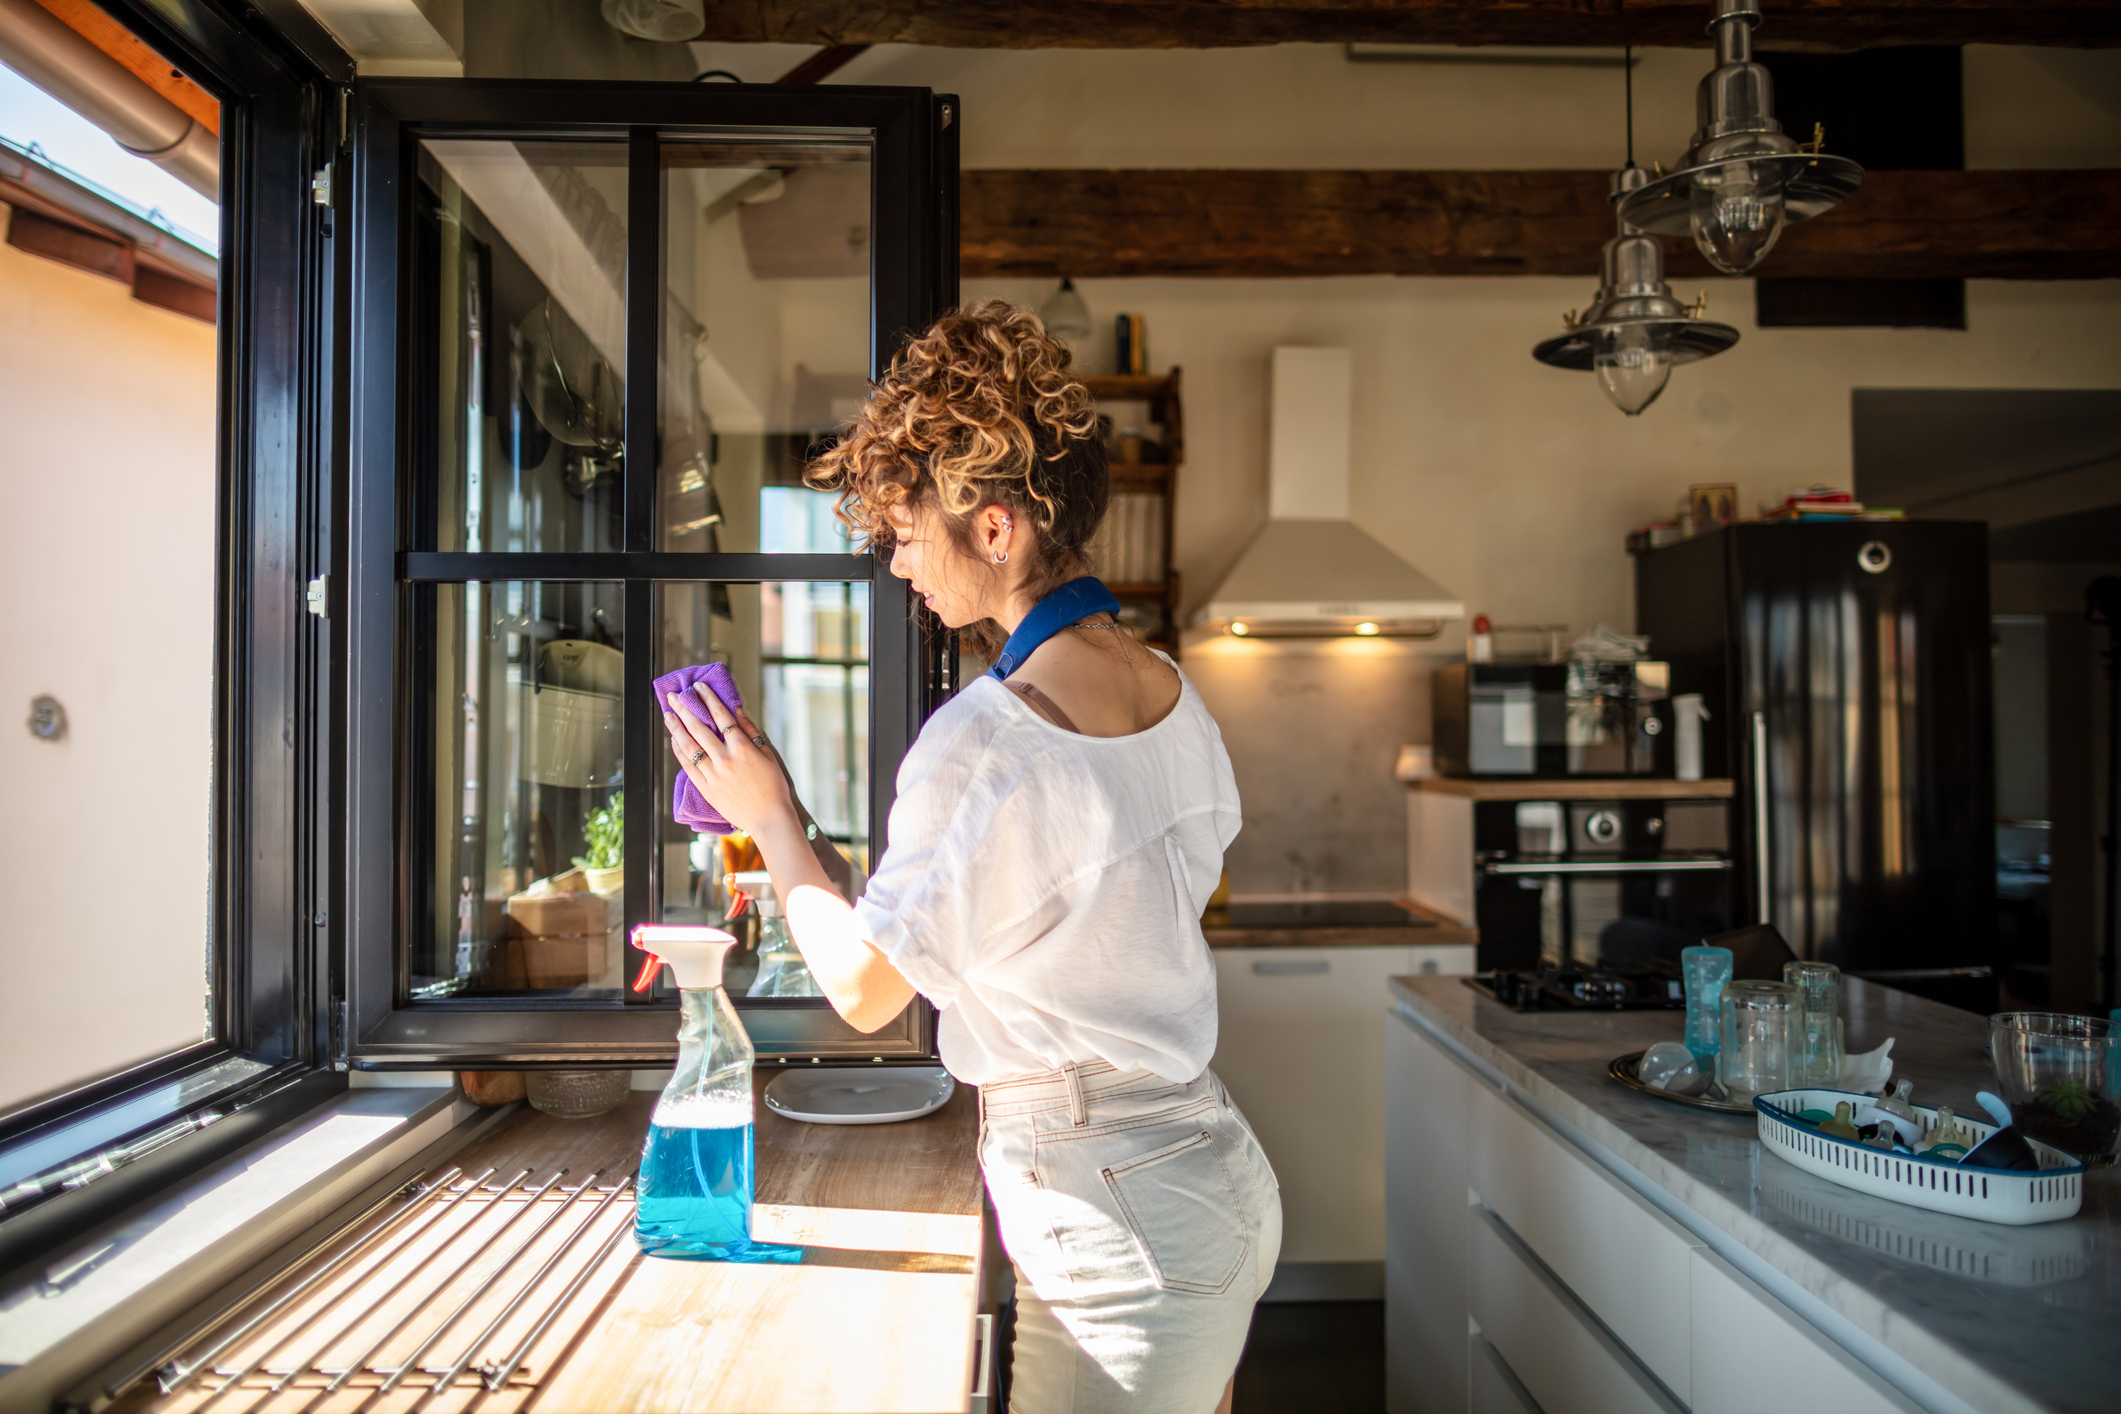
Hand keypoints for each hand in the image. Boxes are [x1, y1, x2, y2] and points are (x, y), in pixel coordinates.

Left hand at [664, 684, 794, 837]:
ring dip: (676, 728)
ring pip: (689, 746)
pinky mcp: (706, 788)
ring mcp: (713, 774)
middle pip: (699, 728)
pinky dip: (679, 751)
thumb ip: (751, 730)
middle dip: (685, 709)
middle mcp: (725, 759)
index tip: (699, 687)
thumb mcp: (768, 754)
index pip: (721, 716)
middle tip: (673, 696)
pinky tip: (674, 740)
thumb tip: (737, 710)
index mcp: (742, 748)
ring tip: (667, 714)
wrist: (769, 818)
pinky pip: (688, 766)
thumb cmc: (773, 786)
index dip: (709, 699)